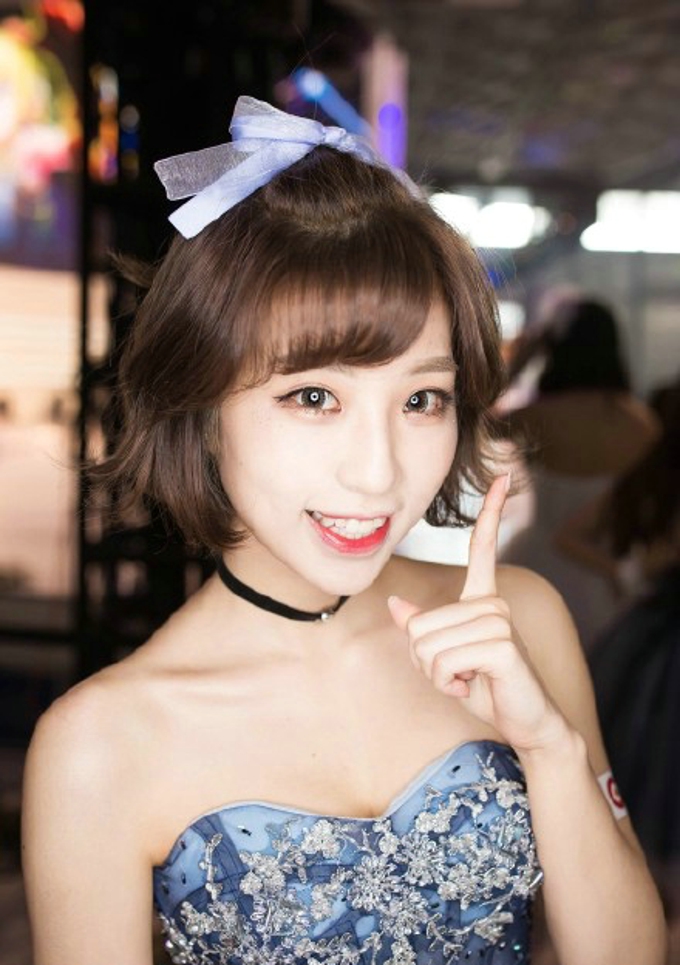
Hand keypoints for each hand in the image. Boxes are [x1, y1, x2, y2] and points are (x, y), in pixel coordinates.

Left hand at [388, 475, 564, 752]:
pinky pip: (443, 660)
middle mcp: (493, 602)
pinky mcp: (500, 644)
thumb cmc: (484, 687)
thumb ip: (422, 630)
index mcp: (482, 598)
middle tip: (456, 672)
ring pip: (426, 644)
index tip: (502, 477)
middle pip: (419, 625)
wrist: (524, 723)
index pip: (482, 546)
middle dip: (425, 660)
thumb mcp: (443, 658)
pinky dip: (448, 683)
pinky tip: (473, 685)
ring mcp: (499, 620)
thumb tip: (395, 605)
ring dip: (436, 674)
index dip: (490, 512)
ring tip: (467, 678)